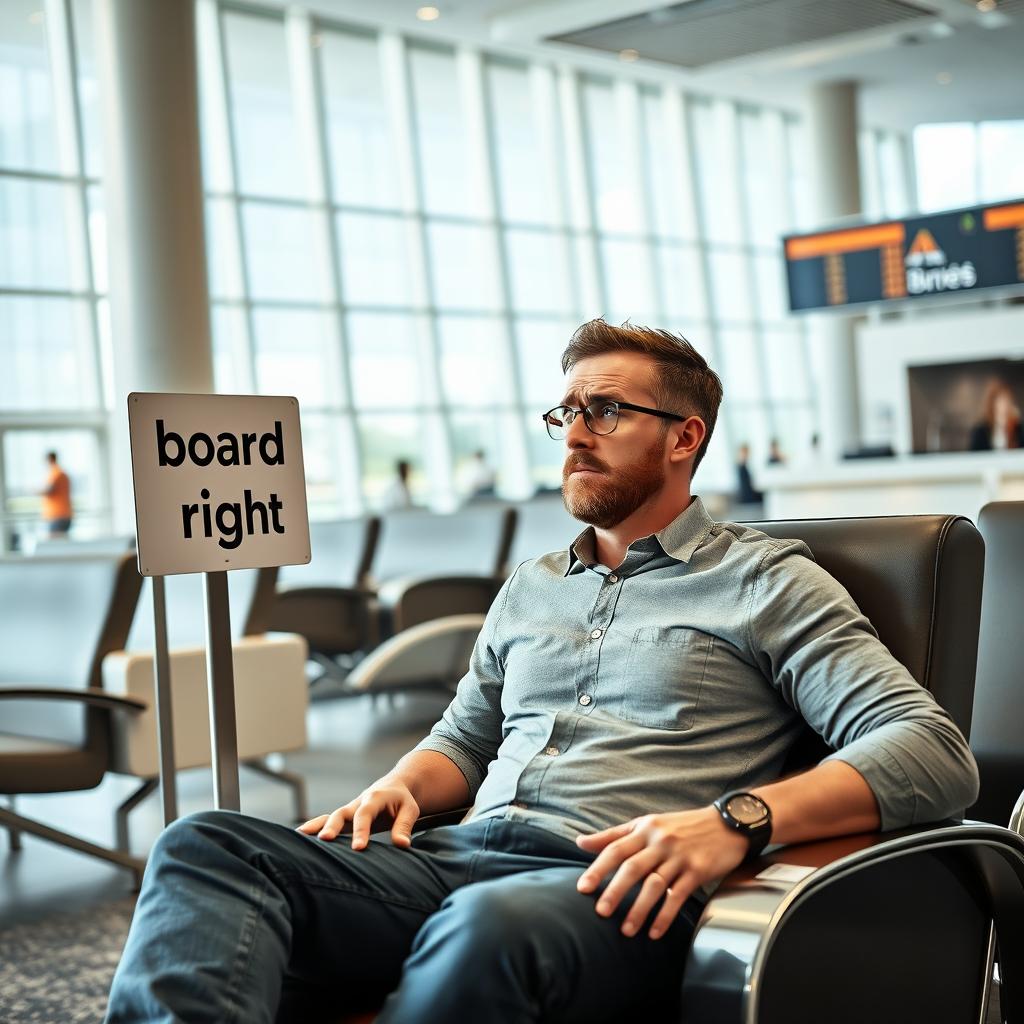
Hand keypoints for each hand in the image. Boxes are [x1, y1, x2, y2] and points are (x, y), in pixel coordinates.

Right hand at [297, 777, 420, 850]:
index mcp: (375, 798)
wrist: (393, 786)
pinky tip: (299, 837)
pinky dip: (314, 827)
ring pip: (330, 817)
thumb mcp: (410, 810)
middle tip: (324, 840)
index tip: (358, 848)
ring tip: (299, 836)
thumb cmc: (402, 800)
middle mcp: (358, 803)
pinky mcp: (344, 818)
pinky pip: (327, 822)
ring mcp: (349, 810)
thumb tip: (402, 845)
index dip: (361, 830)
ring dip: (316, 826)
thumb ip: (404, 826)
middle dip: (332, 826)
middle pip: (341, 813)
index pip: (365, 814)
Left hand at [575, 807, 748, 939]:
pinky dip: (665, 915)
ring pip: (654, 885)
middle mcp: (660, 842)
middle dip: (615, 891)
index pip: (616, 848)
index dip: (598, 868)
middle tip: (601, 912)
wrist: (727, 824)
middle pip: (632, 868)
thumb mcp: (647, 824)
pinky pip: (678, 896)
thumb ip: (615, 835)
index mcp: (645, 829)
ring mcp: (679, 857)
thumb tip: (580, 842)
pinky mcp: (698, 871)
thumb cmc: (682, 825)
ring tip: (626, 930)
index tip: (582, 887)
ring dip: (639, 909)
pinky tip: (654, 931)